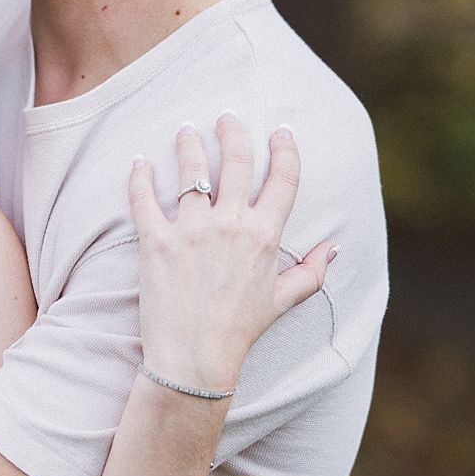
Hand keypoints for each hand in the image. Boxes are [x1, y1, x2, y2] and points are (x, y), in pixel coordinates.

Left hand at [129, 117, 332, 394]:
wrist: (194, 359)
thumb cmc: (239, 332)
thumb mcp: (282, 301)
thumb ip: (311, 272)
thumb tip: (334, 248)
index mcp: (265, 236)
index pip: (283, 178)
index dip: (285, 149)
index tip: (281, 132)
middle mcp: (231, 225)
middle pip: (237, 160)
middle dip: (234, 131)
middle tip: (227, 117)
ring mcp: (192, 231)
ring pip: (192, 170)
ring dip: (189, 144)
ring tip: (186, 131)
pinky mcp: (156, 241)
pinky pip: (145, 198)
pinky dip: (140, 176)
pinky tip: (139, 162)